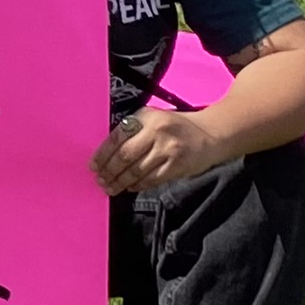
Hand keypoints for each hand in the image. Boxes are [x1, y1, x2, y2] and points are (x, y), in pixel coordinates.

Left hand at [93, 104, 228, 194]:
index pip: (118, 136)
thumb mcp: (154, 118)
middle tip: (100, 180)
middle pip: (125, 155)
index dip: (103, 154)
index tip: (93, 166)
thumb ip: (133, 130)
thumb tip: (107, 153)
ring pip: (137, 170)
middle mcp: (157, 131)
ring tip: (110, 188)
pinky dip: (137, 185)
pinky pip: (151, 179)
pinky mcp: (177, 166)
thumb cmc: (175, 127)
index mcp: (147, 116)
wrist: (211, 134)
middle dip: (109, 171)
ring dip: (120, 182)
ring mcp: (168, 150)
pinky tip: (129, 187)